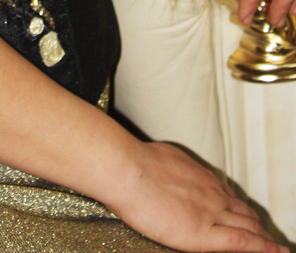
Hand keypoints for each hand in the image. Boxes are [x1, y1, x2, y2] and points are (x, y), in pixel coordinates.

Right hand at [113, 141, 287, 251]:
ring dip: (262, 236)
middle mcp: (211, 192)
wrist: (128, 170)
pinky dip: (262, 248)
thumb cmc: (135, 163)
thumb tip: (166, 172)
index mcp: (200, 176)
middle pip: (242, 211)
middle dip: (256, 224)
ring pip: (247, 226)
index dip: (240, 208)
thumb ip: (172, 170)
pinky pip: (242, 242)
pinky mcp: (205, 234)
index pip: (228, 195)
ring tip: (273, 247)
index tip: (246, 215)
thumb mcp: (162, 158)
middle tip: (265, 235)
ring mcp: (211, 212)